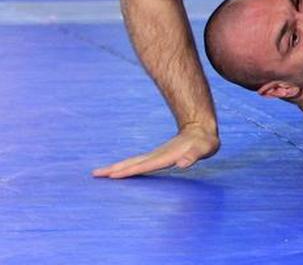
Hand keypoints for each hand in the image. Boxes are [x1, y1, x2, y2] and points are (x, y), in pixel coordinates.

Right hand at [92, 124, 219, 177]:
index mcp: (166, 157)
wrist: (200, 130)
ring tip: (98, 173)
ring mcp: (155, 155)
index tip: (114, 175)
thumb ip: (194, 156)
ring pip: (132, 162)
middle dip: (114, 168)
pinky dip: (124, 167)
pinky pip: (136, 163)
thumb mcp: (205, 149)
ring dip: (116, 167)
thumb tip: (184, 164)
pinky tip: (118, 171)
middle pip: (132, 162)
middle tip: (95, 174)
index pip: (145, 165)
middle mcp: (157, 155)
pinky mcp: (156, 157)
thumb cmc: (204, 143)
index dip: (130, 170)